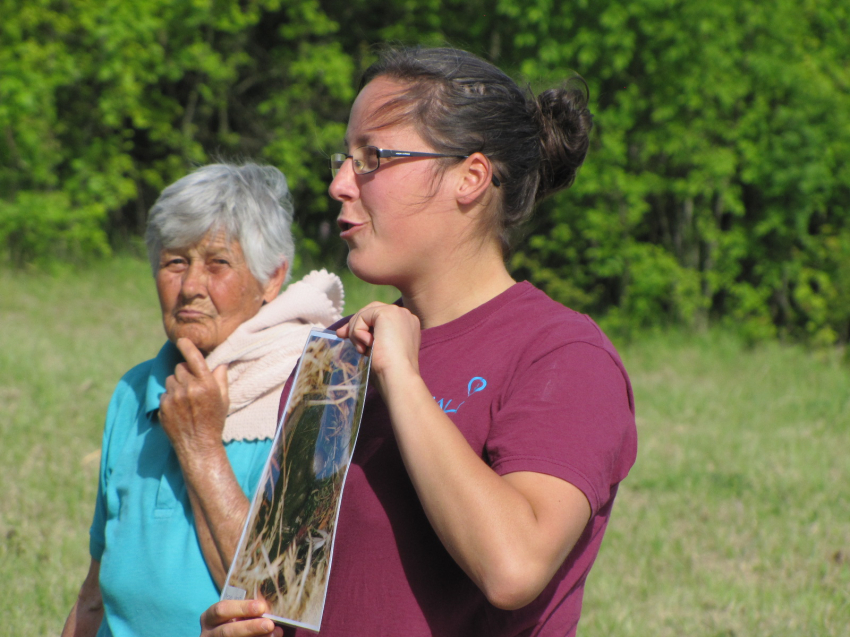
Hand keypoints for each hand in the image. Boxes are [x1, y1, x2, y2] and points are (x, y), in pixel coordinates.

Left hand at [160, 337, 229, 458]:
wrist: (198, 445)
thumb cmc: (214, 422)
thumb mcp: (224, 400)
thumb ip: (220, 379)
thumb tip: (220, 363)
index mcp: (206, 385)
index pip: (194, 358)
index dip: (187, 346)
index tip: (181, 340)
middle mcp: (189, 388)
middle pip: (180, 368)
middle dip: (185, 372)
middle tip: (192, 384)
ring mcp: (174, 398)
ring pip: (170, 379)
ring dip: (176, 384)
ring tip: (185, 398)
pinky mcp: (163, 406)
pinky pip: (164, 393)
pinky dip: (170, 397)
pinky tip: (178, 408)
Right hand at [199, 600, 281, 636]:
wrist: (232, 633)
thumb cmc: (235, 622)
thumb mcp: (236, 615)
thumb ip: (248, 611)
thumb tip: (269, 608)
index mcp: (210, 618)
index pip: (221, 610)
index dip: (242, 608)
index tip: (262, 606)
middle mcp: (208, 634)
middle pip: (226, 632)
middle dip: (250, 627)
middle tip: (269, 624)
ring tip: (274, 633)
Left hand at [336, 302, 421, 392]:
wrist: (398, 376)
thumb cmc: (389, 371)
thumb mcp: (376, 349)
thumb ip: (365, 337)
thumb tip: (341, 331)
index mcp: (407, 325)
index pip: (380, 318)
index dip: (363, 326)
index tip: (347, 337)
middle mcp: (404, 315)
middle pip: (371, 311)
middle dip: (354, 324)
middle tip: (341, 335)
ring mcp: (397, 312)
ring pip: (365, 314)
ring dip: (356, 332)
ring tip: (362, 350)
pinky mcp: (387, 313)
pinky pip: (362, 317)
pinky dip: (357, 331)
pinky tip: (367, 345)